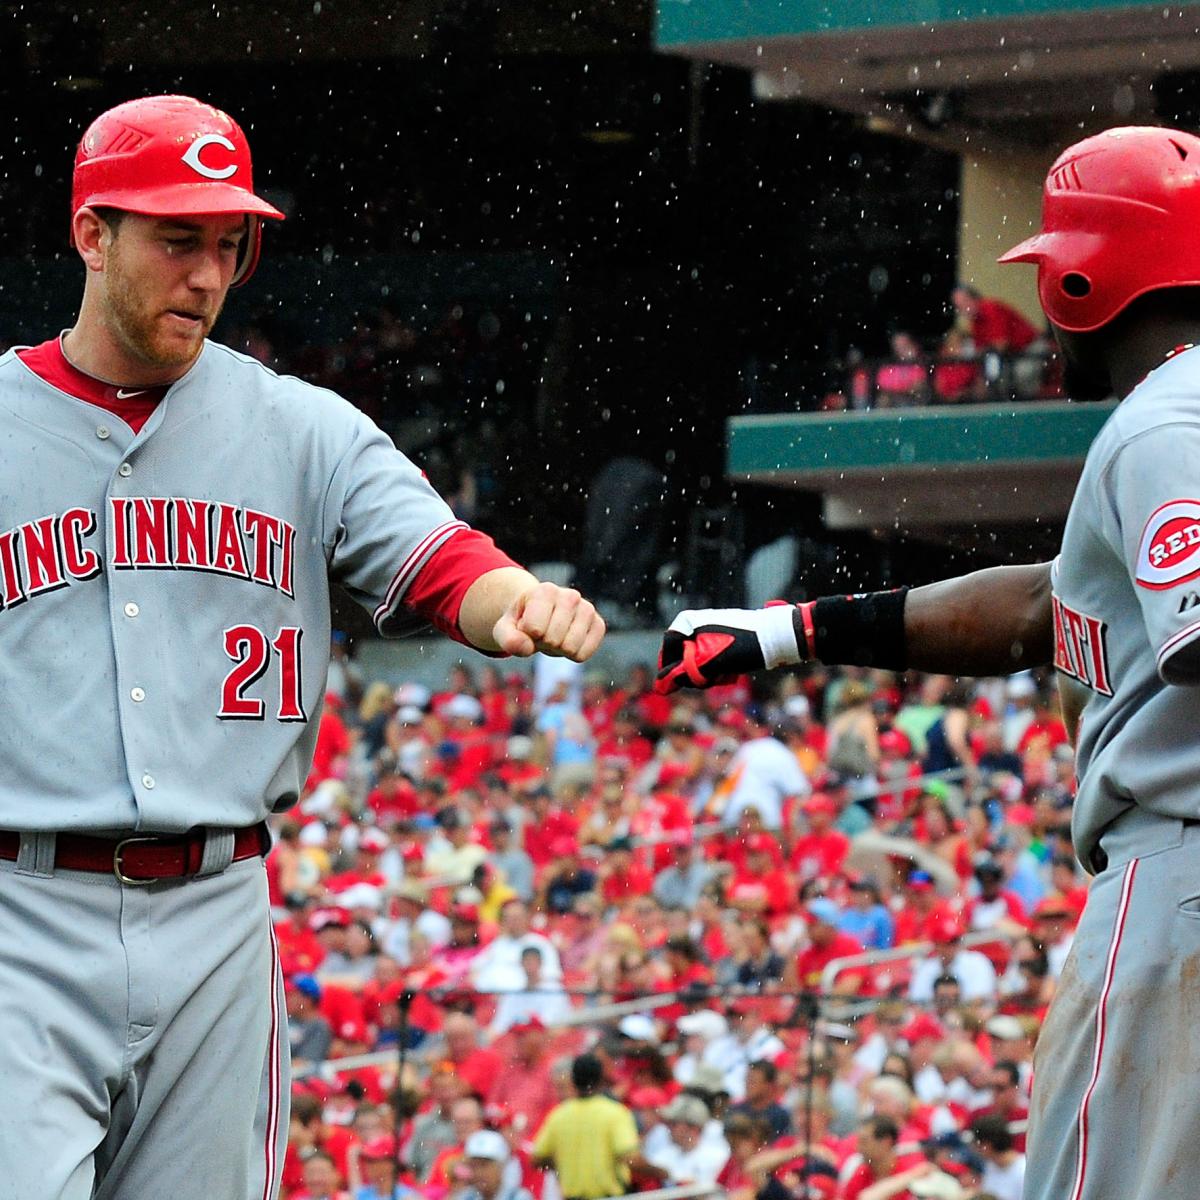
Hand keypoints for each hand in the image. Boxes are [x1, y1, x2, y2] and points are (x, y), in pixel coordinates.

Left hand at [492, 581, 605, 659]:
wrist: (540, 617)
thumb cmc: (521, 622)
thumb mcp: (504, 630)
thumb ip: (508, 639)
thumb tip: (527, 648)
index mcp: (545, 591)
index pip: (534, 629)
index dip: (527, 635)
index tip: (527, 626)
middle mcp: (570, 595)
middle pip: (553, 640)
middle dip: (543, 643)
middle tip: (541, 633)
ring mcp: (587, 609)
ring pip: (570, 648)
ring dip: (558, 650)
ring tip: (553, 635)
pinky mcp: (598, 624)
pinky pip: (584, 654)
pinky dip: (572, 656)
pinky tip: (567, 641)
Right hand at [655, 603, 800, 693]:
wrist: (777, 637)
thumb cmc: (743, 646)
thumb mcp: (710, 662)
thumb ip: (683, 674)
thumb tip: (660, 687)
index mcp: (688, 622)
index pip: (667, 652)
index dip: (674, 672)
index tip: (691, 682)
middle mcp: (695, 624)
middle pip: (680, 658)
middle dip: (694, 673)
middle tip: (712, 679)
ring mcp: (709, 632)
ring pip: (696, 662)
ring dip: (707, 674)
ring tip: (725, 674)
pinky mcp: (721, 640)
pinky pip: (709, 660)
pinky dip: (717, 669)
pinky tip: (731, 671)